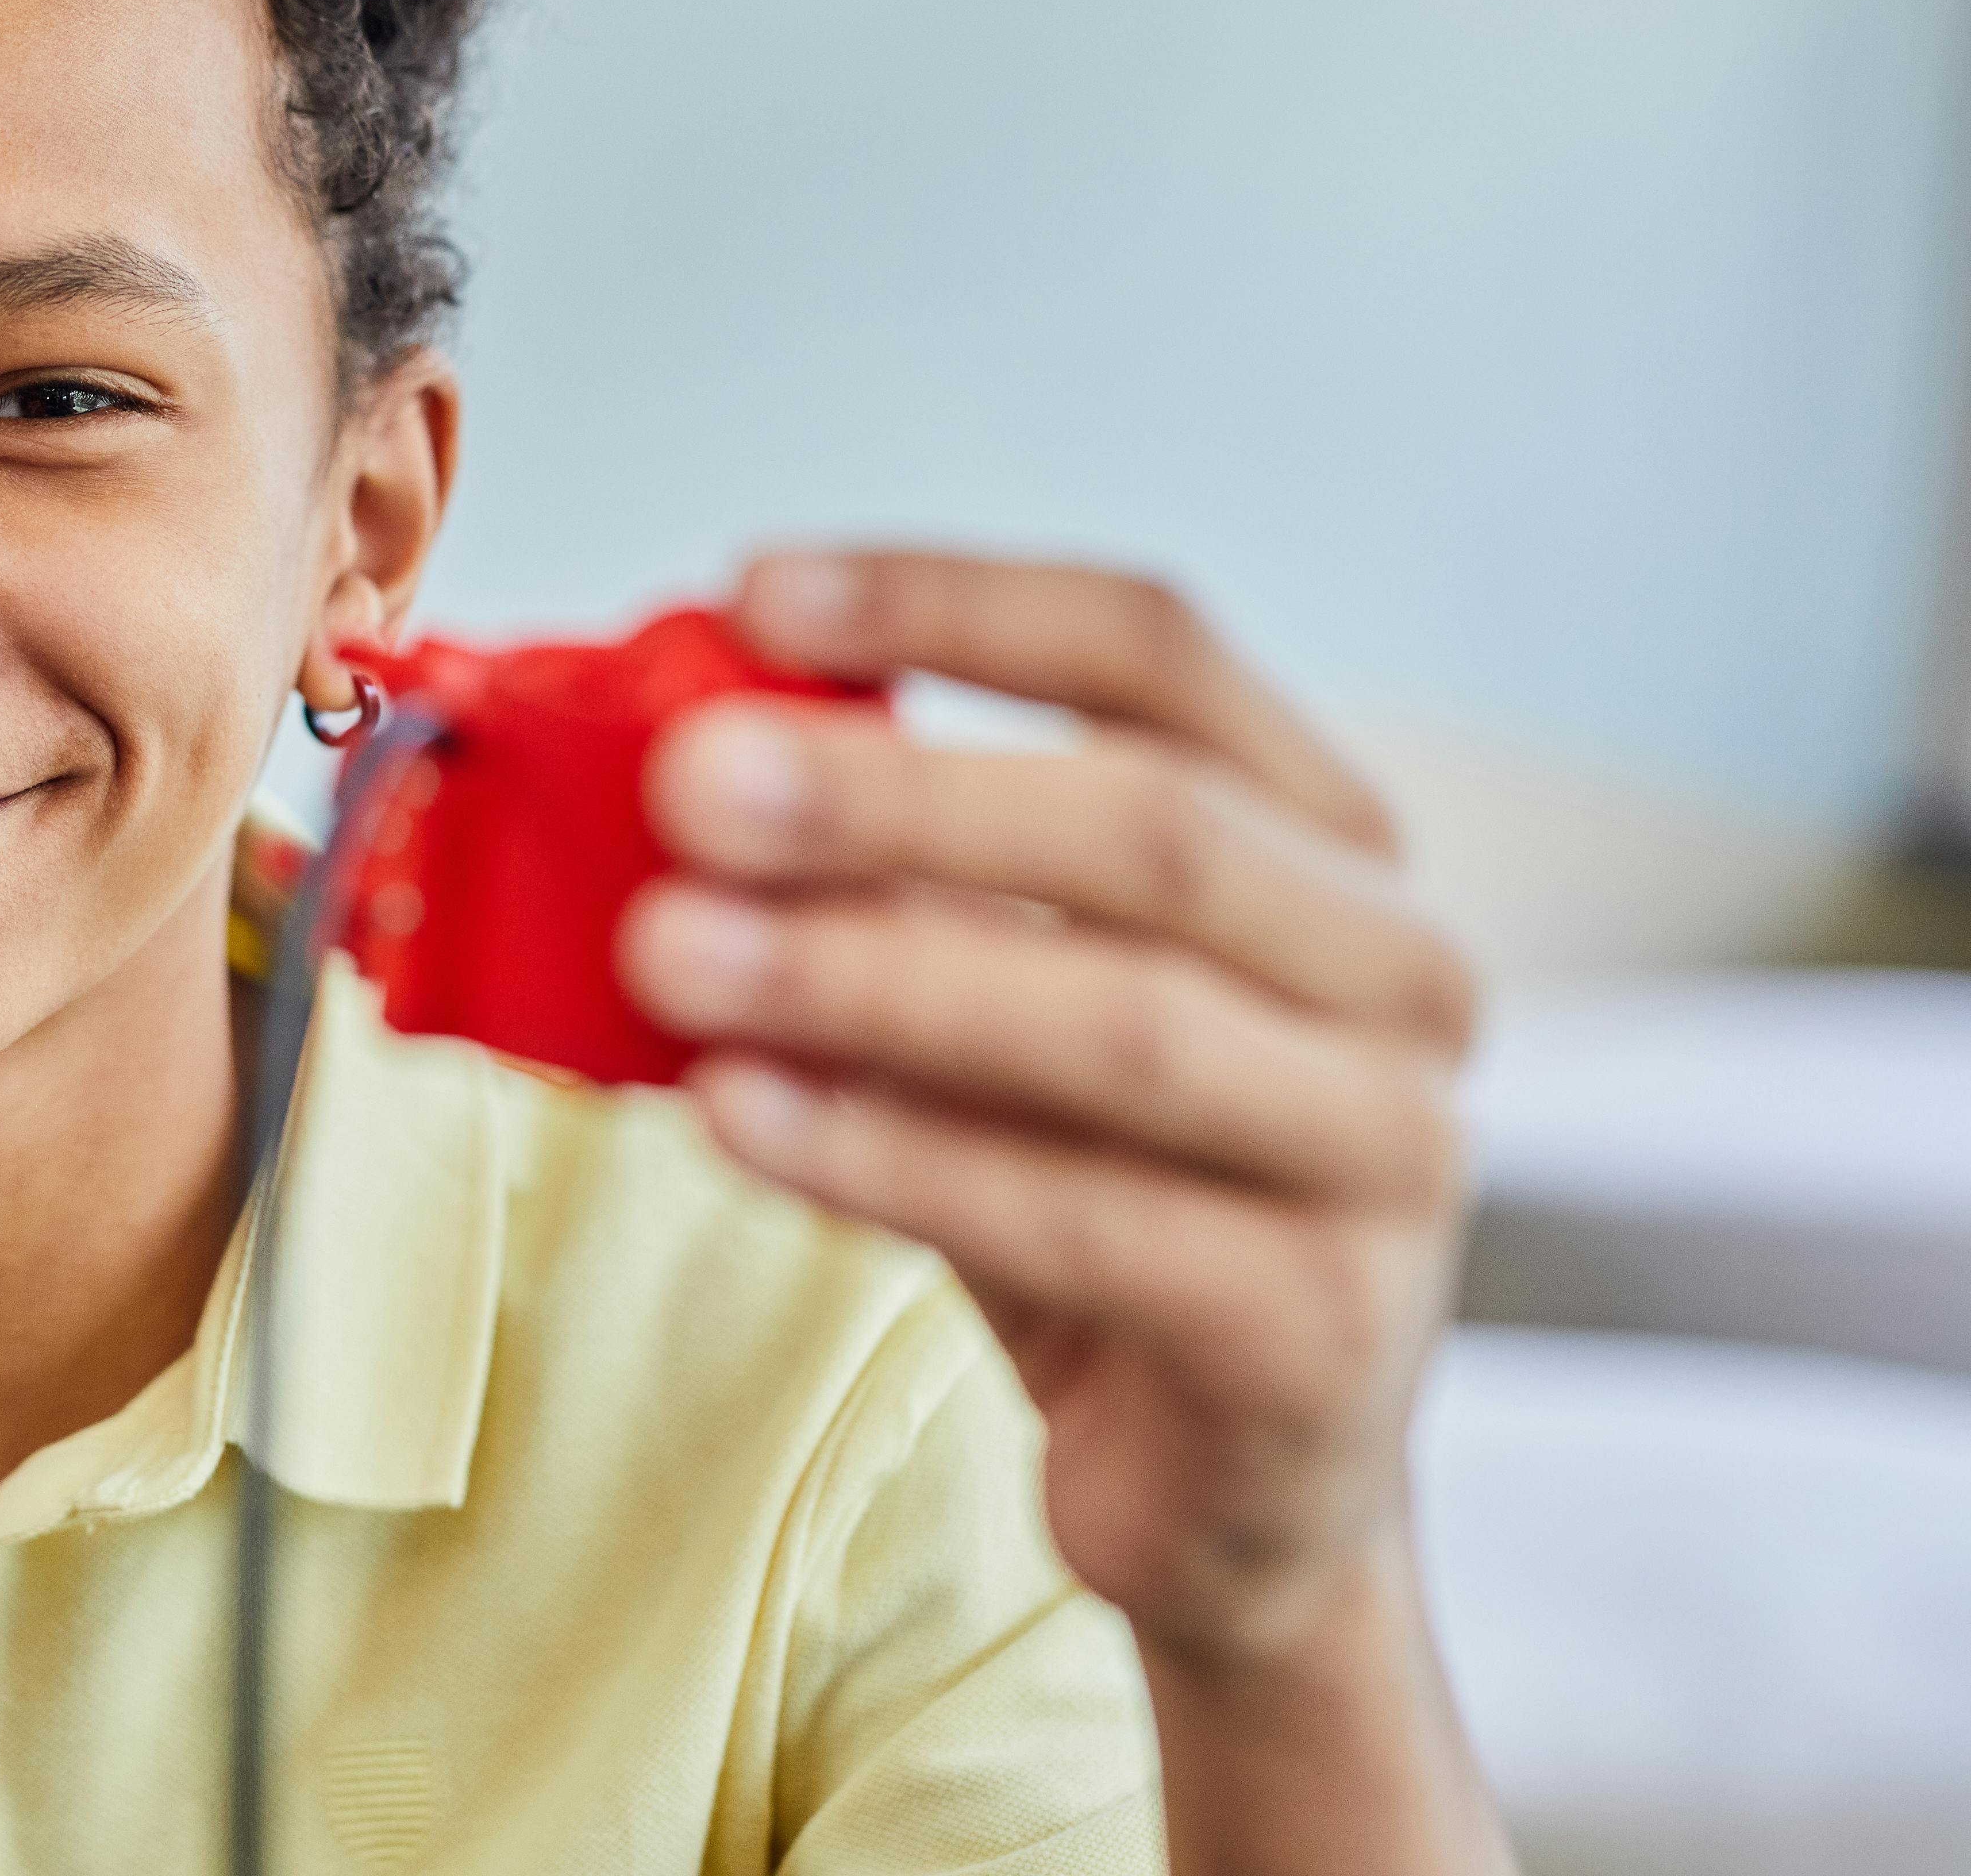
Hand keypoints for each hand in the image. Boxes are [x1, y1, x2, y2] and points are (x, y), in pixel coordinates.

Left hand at [620, 552, 1470, 1671]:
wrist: (1228, 1476)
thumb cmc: (1097, 1184)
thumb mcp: (997, 998)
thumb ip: (889, 881)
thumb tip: (671, 755)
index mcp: (1326, 840)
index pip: (1158, 653)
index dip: (959, 606)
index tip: (756, 591)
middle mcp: (1398, 970)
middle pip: (1147, 830)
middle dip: (898, 795)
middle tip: (688, 783)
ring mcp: (1387, 1155)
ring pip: (1118, 1027)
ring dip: (870, 978)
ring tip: (669, 951)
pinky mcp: (1320, 1329)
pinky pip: (1088, 1221)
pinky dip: (895, 1159)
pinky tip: (741, 1115)